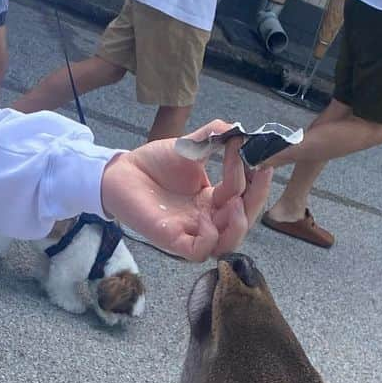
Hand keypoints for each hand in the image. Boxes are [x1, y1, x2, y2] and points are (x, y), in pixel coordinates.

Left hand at [100, 120, 272, 262]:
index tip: (259, 156)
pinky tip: (207, 219)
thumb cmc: (154, 162)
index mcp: (213, 200)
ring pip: (228, 243)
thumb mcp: (191, 146)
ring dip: (239, 224)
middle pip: (243, 221)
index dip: (255, 179)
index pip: (243, 195)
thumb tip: (240, 131)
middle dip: (256, 200)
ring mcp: (191, 231)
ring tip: (236, 201)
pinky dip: (210, 238)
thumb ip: (215, 136)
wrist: (121, 171)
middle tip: (260, 174)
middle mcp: (207, 218)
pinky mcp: (173, 239)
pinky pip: (200, 251)